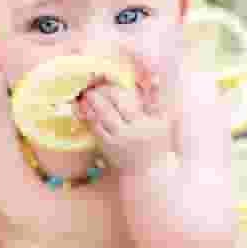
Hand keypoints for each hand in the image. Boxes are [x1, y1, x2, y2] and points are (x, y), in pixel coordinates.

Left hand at [74, 57, 172, 174]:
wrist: (151, 169)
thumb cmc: (158, 141)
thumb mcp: (162, 119)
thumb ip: (155, 98)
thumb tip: (154, 78)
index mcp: (143, 124)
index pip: (124, 105)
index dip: (112, 93)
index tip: (105, 85)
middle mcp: (129, 134)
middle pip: (108, 113)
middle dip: (96, 99)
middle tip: (89, 90)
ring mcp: (117, 143)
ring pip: (99, 123)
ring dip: (89, 110)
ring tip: (84, 100)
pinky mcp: (109, 150)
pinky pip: (96, 134)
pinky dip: (90, 122)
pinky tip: (86, 113)